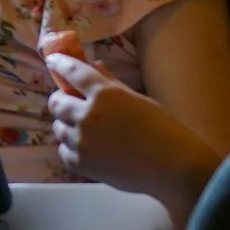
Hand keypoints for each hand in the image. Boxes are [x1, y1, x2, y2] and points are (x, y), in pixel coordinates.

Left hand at [40, 29, 209, 204]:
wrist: (177, 169)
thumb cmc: (165, 131)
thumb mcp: (139, 100)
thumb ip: (112, 83)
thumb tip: (94, 65)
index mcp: (105, 94)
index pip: (72, 71)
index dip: (60, 63)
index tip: (53, 60)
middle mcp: (88, 115)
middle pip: (56, 102)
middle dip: (62, 100)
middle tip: (72, 104)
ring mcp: (82, 141)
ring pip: (58, 127)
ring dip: (67, 126)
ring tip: (86, 131)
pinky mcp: (81, 163)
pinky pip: (64, 151)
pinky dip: (72, 149)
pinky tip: (88, 150)